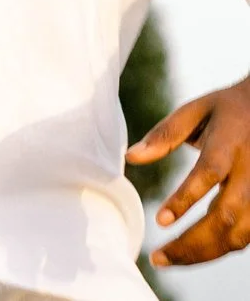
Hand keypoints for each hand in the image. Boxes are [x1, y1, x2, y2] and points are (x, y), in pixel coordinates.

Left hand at [131, 74, 249, 265]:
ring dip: (206, 252)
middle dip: (192, 242)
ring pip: (241, 234)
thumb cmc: (228, 110)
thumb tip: (131, 157)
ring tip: (170, 260)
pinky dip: (223, 249)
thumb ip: (165, 134)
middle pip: (227, 216)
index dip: (185, 199)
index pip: (208, 174)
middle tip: (158, 258)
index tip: (161, 221)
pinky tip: (196, 253)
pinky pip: (249, 236)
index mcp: (229, 144)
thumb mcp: (196, 111)